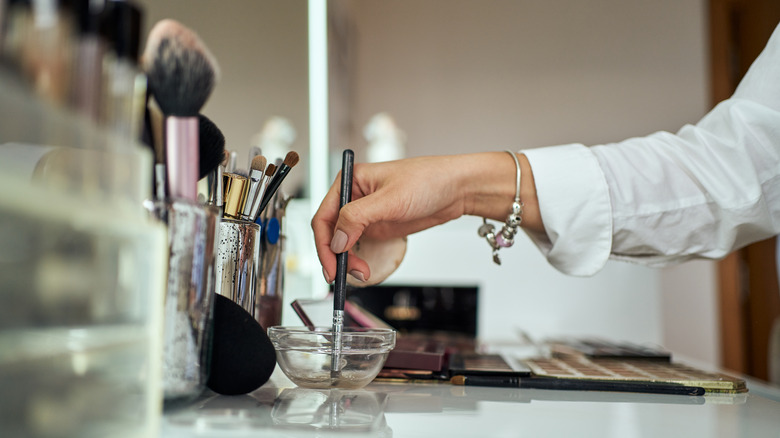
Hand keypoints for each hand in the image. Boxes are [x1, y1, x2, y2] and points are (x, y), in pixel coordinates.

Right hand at [311, 152, 539, 282]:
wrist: (457, 189)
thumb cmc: (428, 180)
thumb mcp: (391, 199)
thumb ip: (358, 217)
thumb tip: (337, 240)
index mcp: (350, 181)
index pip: (324, 216)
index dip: (324, 244)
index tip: (332, 265)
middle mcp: (354, 197)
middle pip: (331, 232)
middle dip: (336, 256)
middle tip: (347, 275)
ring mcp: (365, 213)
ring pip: (344, 243)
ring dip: (347, 261)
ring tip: (361, 274)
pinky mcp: (378, 226)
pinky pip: (359, 246)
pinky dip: (358, 260)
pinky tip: (364, 269)